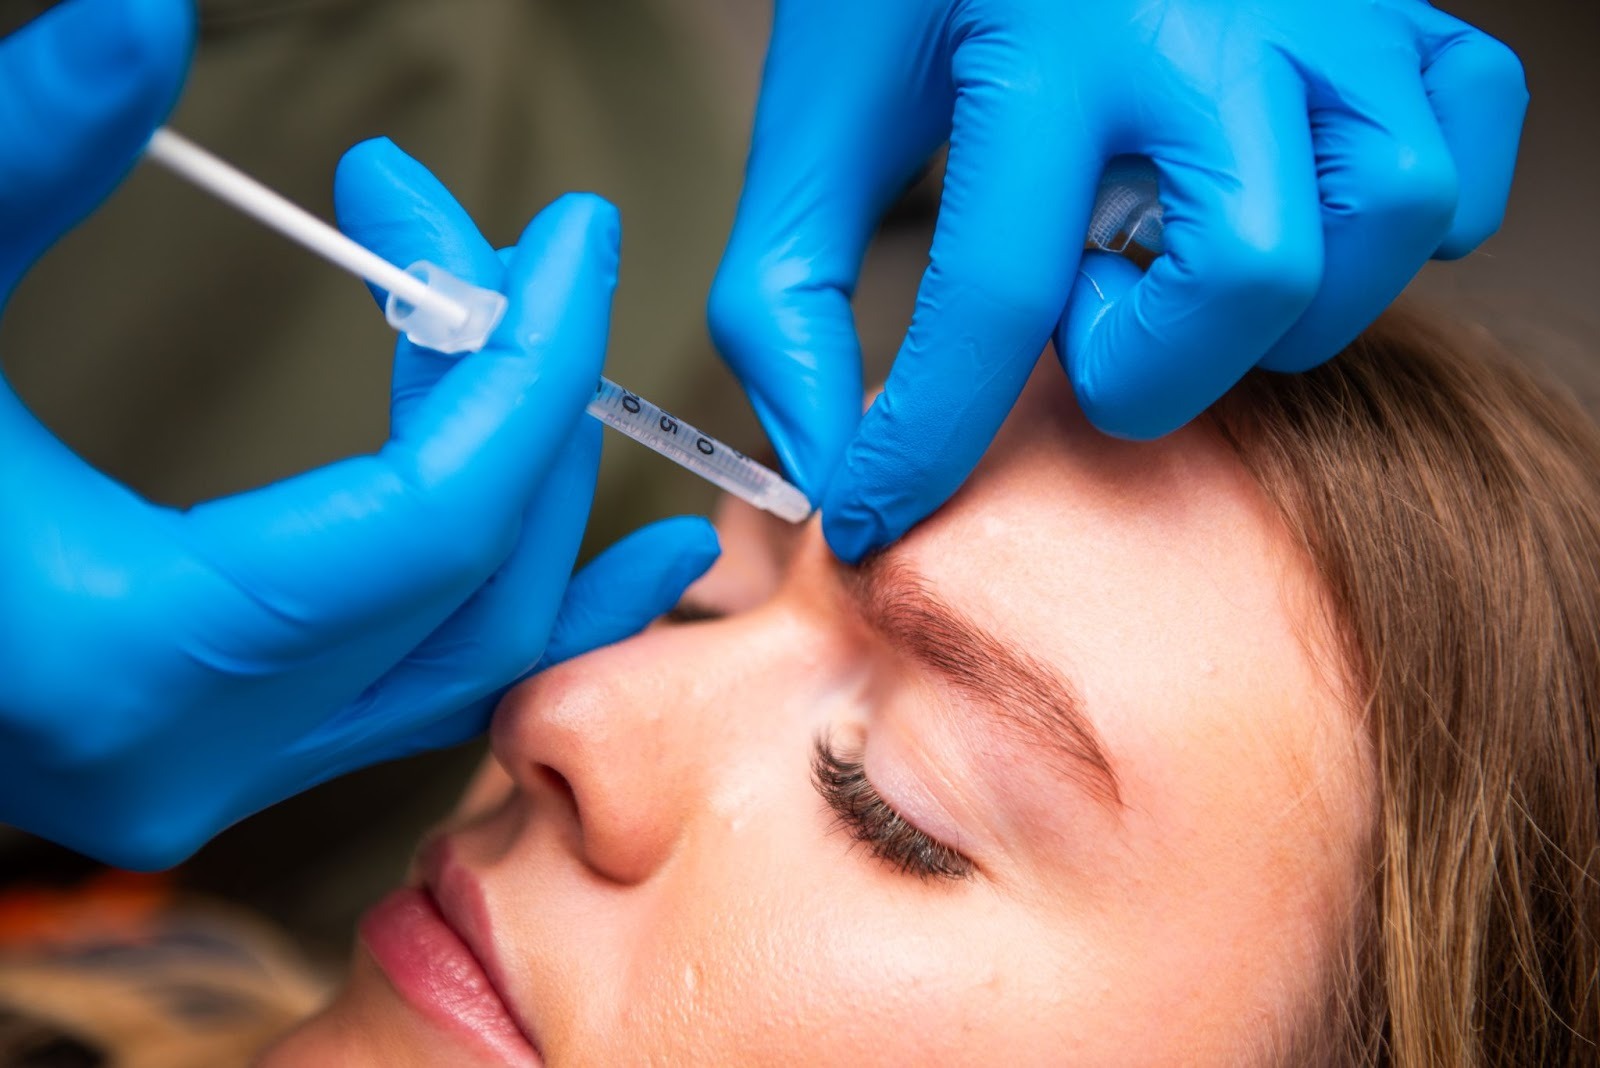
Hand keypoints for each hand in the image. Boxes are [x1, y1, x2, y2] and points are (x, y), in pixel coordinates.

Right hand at [0, 2, 717, 868]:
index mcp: (130, 657)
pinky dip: (503, 590)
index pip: (439, 519)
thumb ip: (23, 154)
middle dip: (514, 392)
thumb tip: (139, 8)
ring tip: (558, 348)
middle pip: (476, 579)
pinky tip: (591, 539)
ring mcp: (213, 779)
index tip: (577, 239)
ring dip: (528, 488)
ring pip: (466, 649)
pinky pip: (421, 687)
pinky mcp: (214, 757)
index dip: (531, 365)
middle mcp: (196, 757)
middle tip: (492, 242)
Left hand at [710, 0, 1526, 561]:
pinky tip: (1299, 212)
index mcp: (1042, 43)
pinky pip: (1465, 134)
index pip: (996, 300)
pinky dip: (1405, 211)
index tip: (877, 513)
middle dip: (1153, 366)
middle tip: (1081, 325)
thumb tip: (825, 458)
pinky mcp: (1388, 1)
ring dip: (1286, 299)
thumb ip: (790, 295)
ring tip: (1180, 263)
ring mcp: (1317, 3)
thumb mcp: (821, 117)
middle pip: (1252, 271)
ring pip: (1388, 210)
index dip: (925, 446)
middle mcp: (1202, 16)